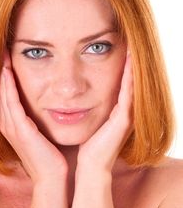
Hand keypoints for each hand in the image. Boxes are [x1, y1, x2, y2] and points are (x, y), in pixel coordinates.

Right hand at [0, 50, 67, 183]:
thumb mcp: (43, 133)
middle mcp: (8, 124)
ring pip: (3, 92)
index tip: (10, 57)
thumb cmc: (51, 155)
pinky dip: (8, 85)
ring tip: (3, 54)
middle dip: (2, 69)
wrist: (53, 177)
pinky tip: (8, 70)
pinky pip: (11, 101)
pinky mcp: (20, 129)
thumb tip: (49, 104)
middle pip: (1, 90)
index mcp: (13, 124)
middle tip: (3, 49)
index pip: (7, 94)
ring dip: (3, 73)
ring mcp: (11, 127)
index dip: (7, 75)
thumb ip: (40, 118)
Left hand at [77, 51, 133, 173]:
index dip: (122, 67)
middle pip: (130, 82)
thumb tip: (74, 97)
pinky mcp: (124, 119)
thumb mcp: (88, 122)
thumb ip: (86, 108)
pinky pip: (128, 93)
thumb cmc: (87, 146)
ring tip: (132, 45)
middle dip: (130, 62)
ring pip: (132, 84)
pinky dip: (130, 77)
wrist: (91, 167)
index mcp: (115, 110)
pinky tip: (129, 61)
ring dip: (132, 65)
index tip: (119, 48)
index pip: (120, 83)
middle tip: (129, 40)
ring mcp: (127, 114)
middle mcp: (125, 111)